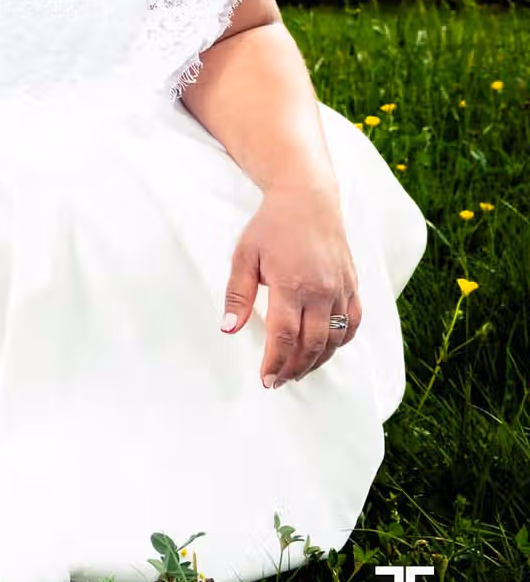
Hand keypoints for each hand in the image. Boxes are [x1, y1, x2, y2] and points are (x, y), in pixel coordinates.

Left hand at [222, 187, 361, 387]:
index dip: (275, 363)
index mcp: (292, 284)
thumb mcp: (244, 257)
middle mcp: (322, 291)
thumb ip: (237, 296)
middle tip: (278, 382)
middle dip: (294, 368)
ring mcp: (341, 289)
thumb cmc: (271, 227)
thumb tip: (228, 329)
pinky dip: (340, 342)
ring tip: (297, 371)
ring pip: (335, 339)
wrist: (308, 199)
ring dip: (317, 360)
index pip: (284, 337)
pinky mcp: (353, 285)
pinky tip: (324, 350)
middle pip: (312, 344)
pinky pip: (352, 323)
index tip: (266, 379)